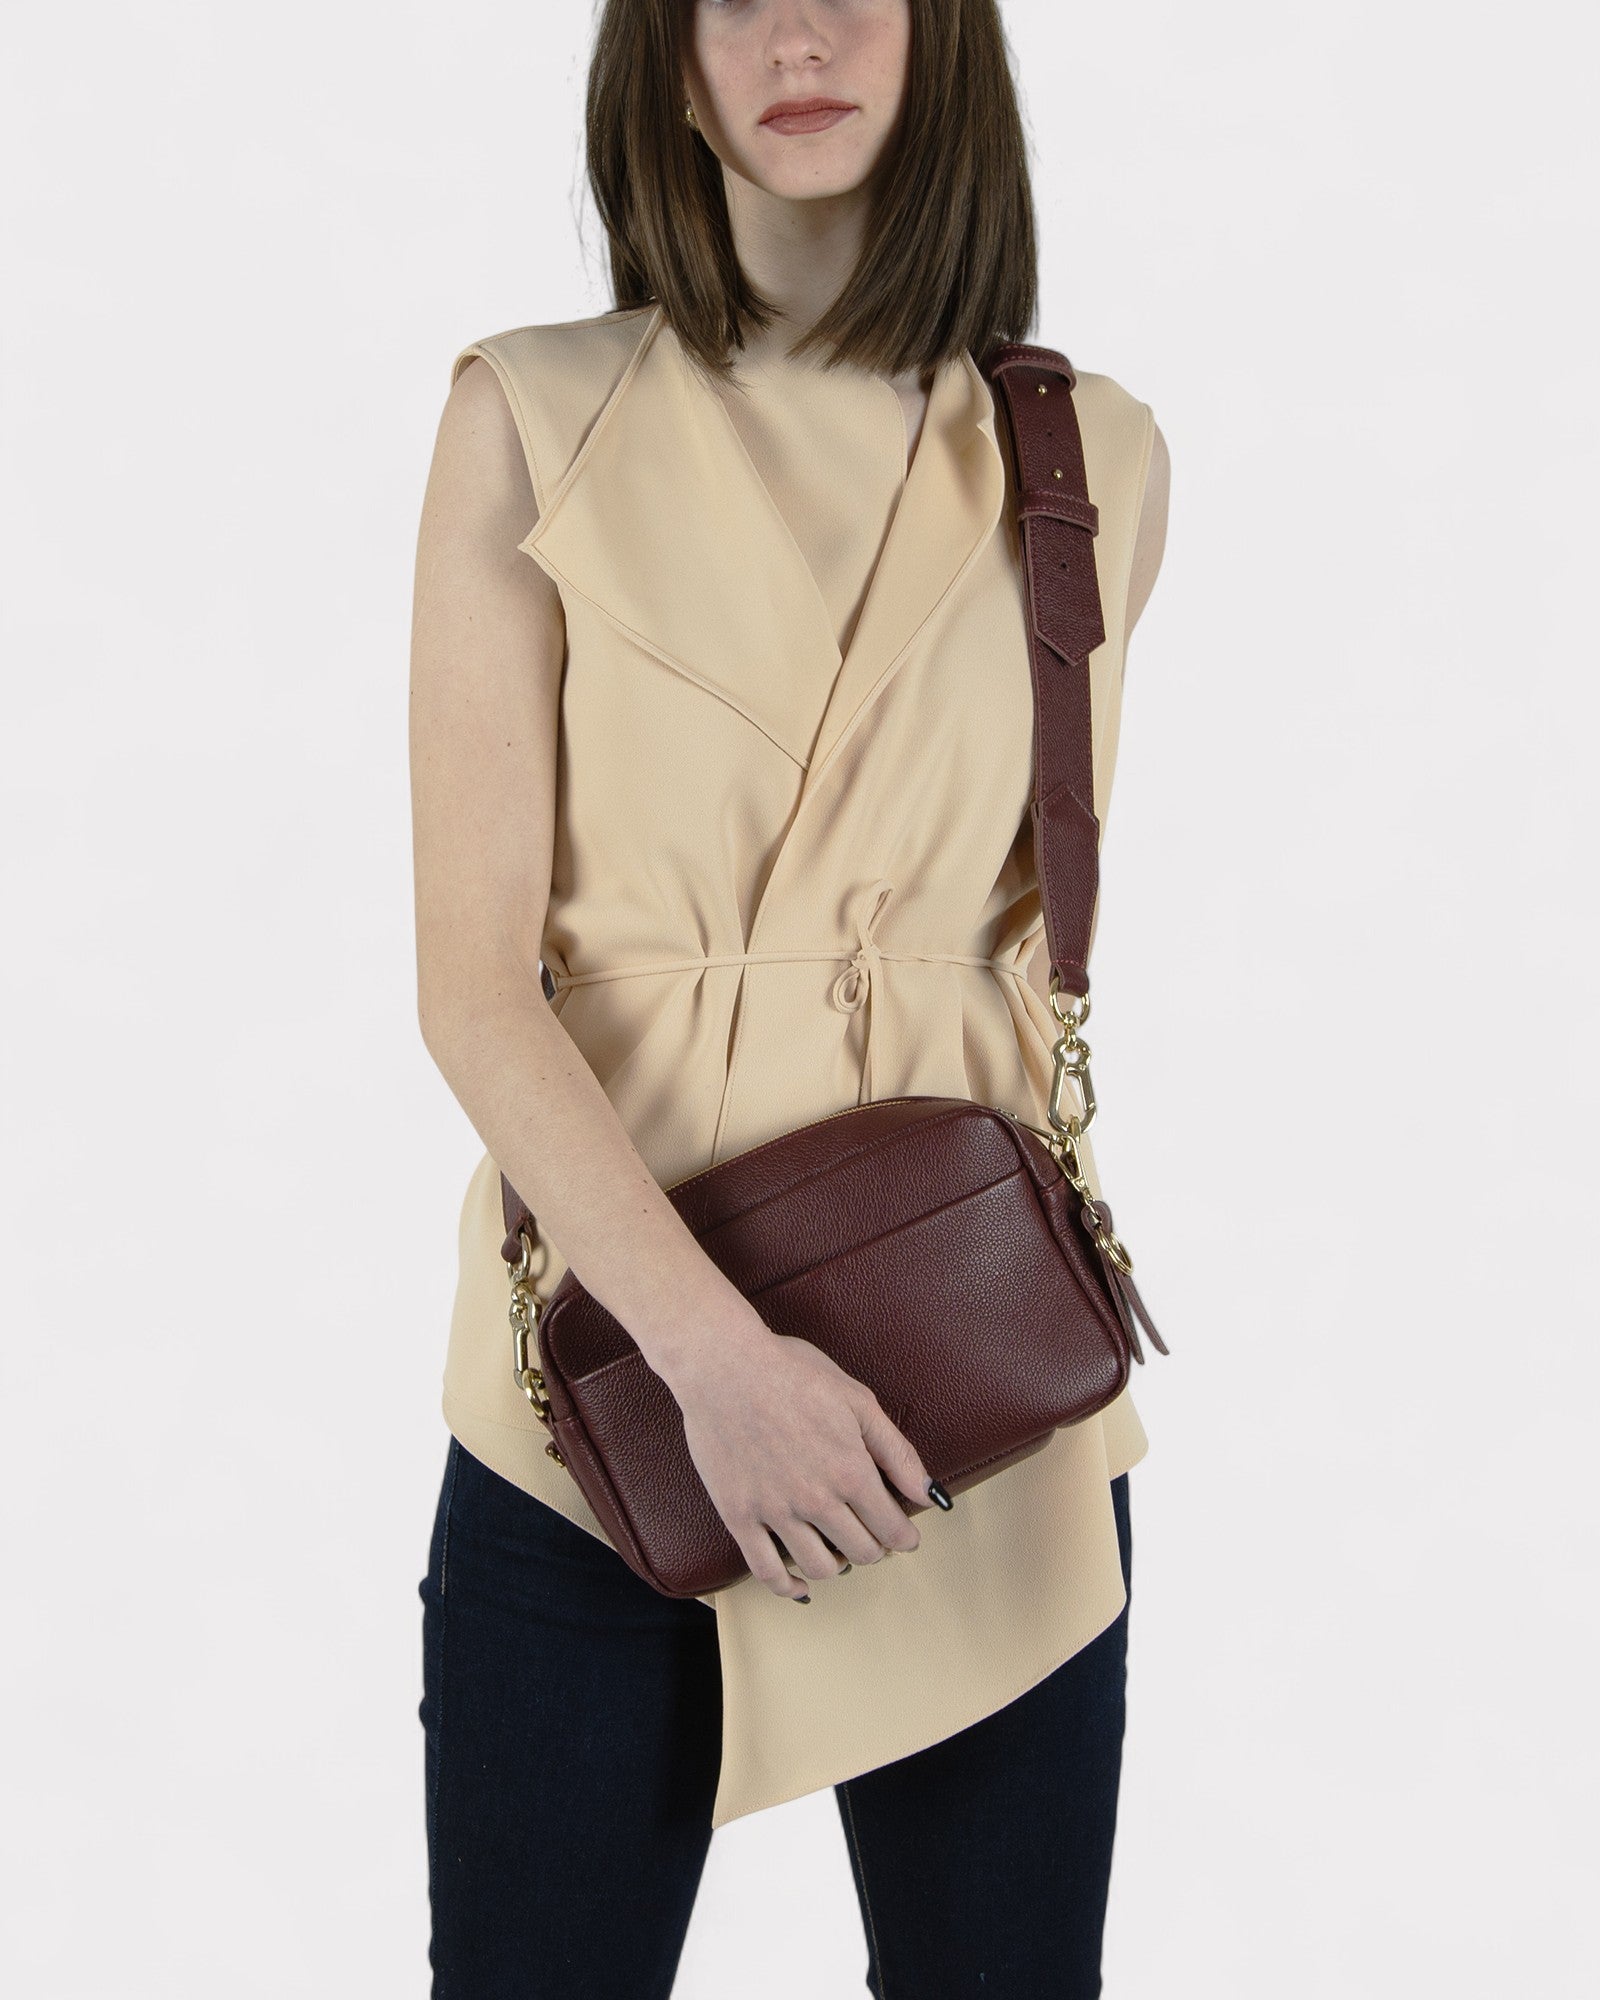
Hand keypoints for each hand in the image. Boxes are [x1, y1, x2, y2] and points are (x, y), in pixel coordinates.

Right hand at [662, 1316, 936, 1601]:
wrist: (723, 1365)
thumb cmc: (792, 1372)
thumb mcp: (858, 1400)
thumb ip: (897, 1451)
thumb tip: (929, 1494)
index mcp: (851, 1471)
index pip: (892, 1530)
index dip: (904, 1537)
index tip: (904, 1534)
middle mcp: (817, 1500)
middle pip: (862, 1552)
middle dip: (875, 1547)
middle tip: (871, 1534)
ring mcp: (775, 1512)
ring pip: (820, 1567)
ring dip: (838, 1565)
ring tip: (838, 1549)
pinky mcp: (739, 1516)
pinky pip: (766, 1570)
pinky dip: (788, 1587)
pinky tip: (799, 1584)